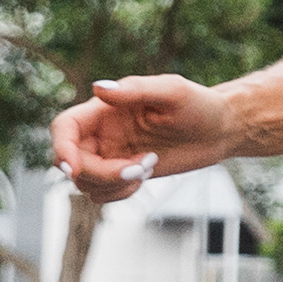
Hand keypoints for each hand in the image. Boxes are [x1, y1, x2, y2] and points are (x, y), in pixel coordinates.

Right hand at [54, 75, 232, 203]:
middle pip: (73, 162)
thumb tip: (98, 88)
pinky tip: (146, 176)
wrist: (221, 129)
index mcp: (104, 110)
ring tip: (148, 166)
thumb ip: (136, 89)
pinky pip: (103, 193)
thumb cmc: (200, 105)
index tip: (75, 169)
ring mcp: (110, 154)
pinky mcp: (123, 173)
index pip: (64, 128)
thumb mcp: (173, 91)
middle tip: (143, 166)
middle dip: (102, 173)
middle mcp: (101, 132)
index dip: (61, 148)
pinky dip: (120, 193)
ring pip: (85, 182)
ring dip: (113, 184)